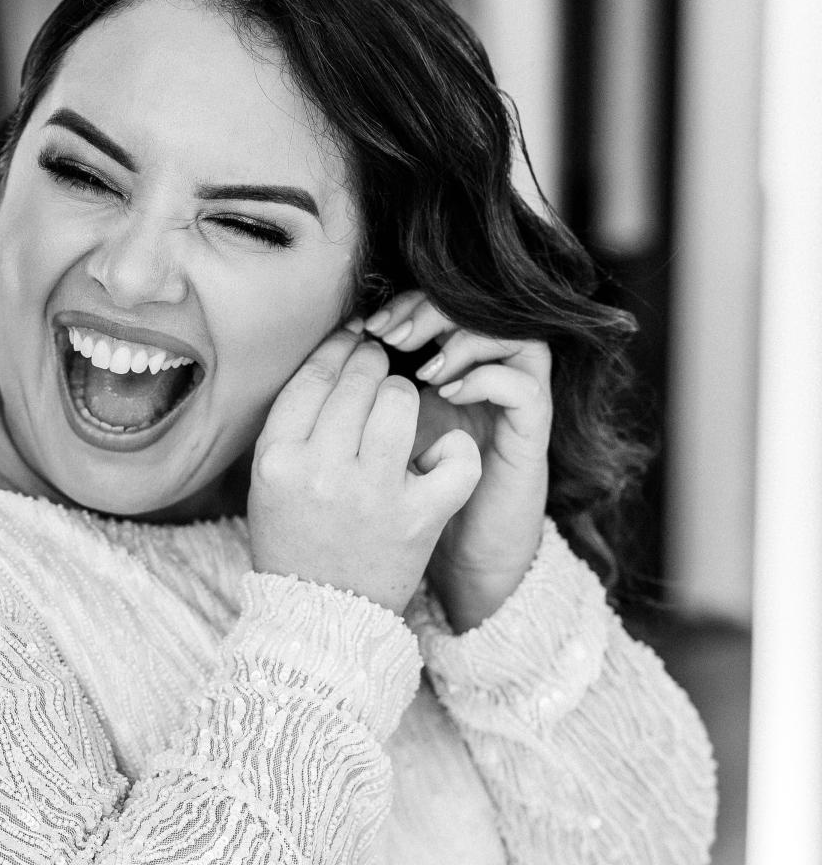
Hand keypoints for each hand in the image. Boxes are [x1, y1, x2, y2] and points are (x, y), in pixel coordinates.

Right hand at [247, 327, 481, 616]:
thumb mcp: (271, 479)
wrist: (320, 617)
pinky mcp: (419, 519)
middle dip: (375, 365)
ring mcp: (373, 495)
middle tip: (381, 373)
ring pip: (402, 401)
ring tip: (401, 413)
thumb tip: (340, 351)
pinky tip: (438, 458)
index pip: (315, 376)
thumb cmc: (296, 538)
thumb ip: (295, 422)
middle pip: (360, 380)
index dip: (340, 348)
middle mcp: (322, 472)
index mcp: (278, 460)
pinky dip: (454, 452)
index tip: (354, 342)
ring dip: (406, 397)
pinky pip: (455, 456)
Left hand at [355, 294, 551, 630]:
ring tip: (415, 361)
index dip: (404, 307)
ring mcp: (516, 401)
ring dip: (456, 339)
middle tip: (385, 332)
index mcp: (455, 371)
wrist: (467, 558)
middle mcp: (491, 375)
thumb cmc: (415, 502)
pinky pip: (521, 386)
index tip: (364, 325)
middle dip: (423, 313)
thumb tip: (333, 356)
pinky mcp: (532, 433)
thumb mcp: (387, 446)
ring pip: (503, 334)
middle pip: (471, 311)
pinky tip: (447, 391)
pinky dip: (484, 379)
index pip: (440, 311)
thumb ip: (371, 403)